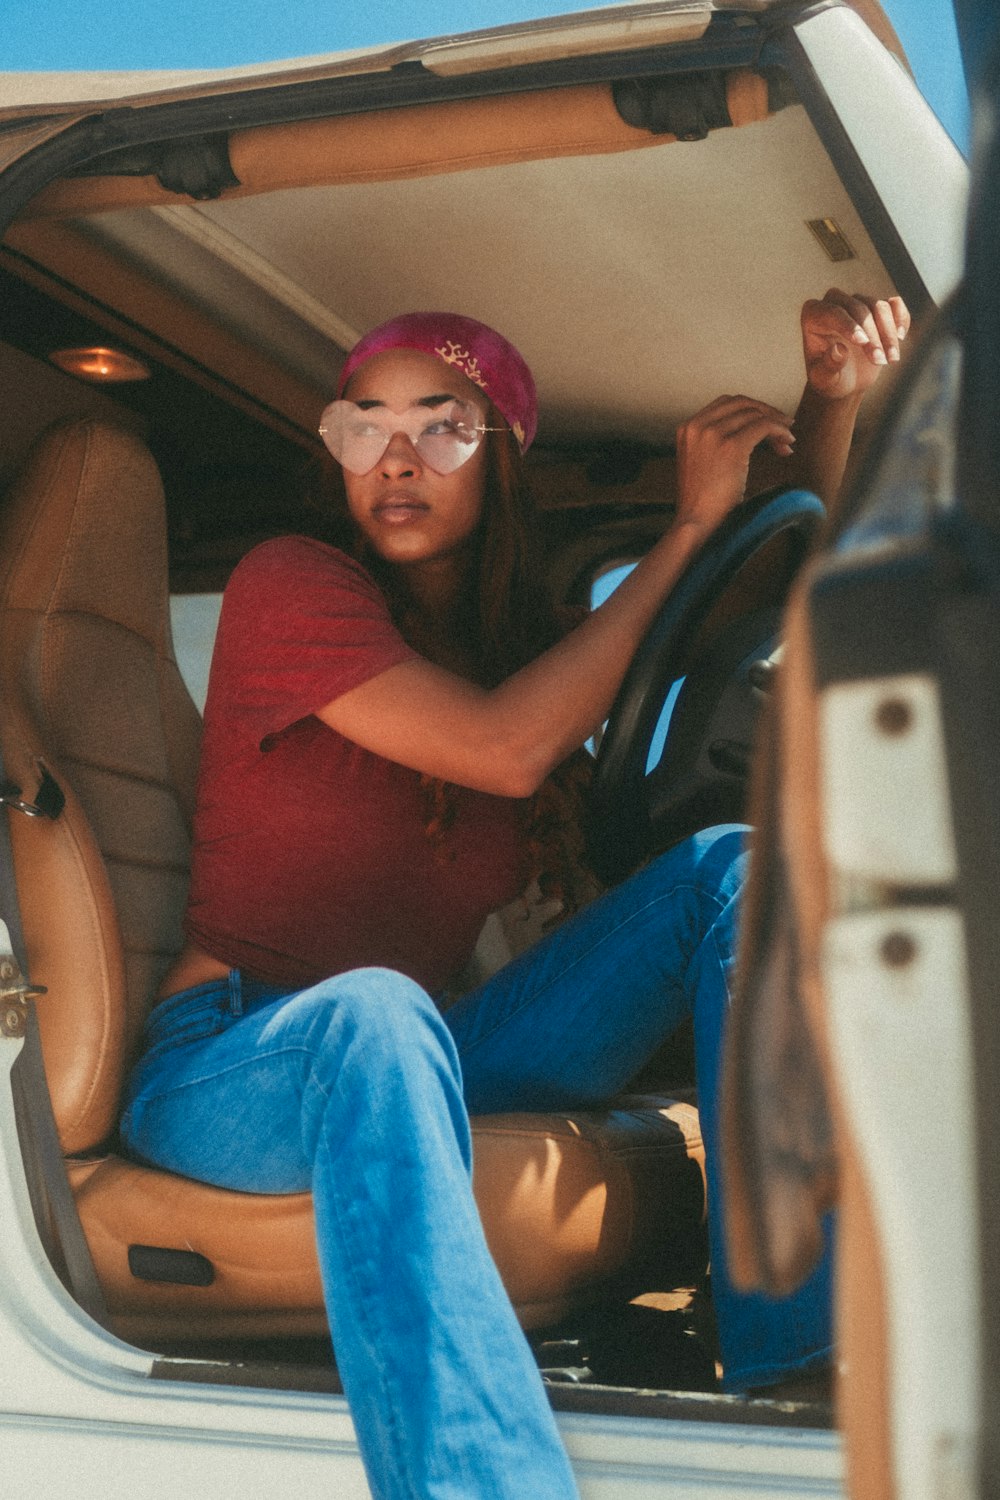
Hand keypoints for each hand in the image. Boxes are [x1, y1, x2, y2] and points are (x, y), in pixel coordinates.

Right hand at [675, 395, 794, 533]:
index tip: (767, 421)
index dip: (752, 409)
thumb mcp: (700, 463)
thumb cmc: (702, 502)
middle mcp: (697, 426)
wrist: (696, 523)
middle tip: (784, 425)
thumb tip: (747, 431)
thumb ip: (713, 442)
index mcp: (687, 428)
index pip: (726, 404)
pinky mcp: (731, 446)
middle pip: (741, 403)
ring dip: (776, 424)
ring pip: (755, 414)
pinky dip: (779, 432)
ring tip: (787, 441)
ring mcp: (712, 434)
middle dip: (766, 412)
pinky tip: (787, 444)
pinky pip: (763, 427)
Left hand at [801, 288, 910, 400]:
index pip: (833, 312)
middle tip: (879, 361)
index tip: (863, 343)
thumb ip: (828, 366)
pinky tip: (901, 337)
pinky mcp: (878, 308)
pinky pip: (894, 304)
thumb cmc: (830, 378)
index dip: (849, 326)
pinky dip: (901, 318)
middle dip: (872, 336)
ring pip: (879, 306)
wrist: (846, 380)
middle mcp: (835, 303)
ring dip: (888, 334)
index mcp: (813, 316)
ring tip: (891, 359)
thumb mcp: (824, 379)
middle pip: (859, 308)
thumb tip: (838, 350)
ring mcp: (858, 302)